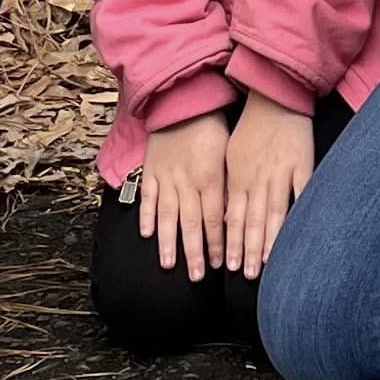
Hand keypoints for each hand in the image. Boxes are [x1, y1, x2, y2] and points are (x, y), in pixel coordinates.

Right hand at [139, 111, 228, 280]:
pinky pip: (148, 195)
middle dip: (194, 252)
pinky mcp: (151, 169)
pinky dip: (146, 215)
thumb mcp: (229, 156)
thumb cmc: (213, 128)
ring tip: (169, 265)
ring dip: (168, 242)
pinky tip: (146, 234)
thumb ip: (228, 187)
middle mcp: (187, 181)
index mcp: (211, 178)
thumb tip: (232, 217)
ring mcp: (166, 176)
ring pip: (167, 215)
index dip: (216, 243)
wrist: (185, 101)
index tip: (219, 265)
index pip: (214, 218)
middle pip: (191, 223)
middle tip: (195, 278)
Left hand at [223, 93, 313, 277]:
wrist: (275, 97)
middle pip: (253, 220)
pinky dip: (300, 214)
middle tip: (247, 274)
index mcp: (239, 175)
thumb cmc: (251, 129)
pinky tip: (298, 234)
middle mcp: (258, 178)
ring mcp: (281, 172)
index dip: (233, 242)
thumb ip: (229, 187)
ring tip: (268, 264)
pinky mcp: (303, 165)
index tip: (231, 265)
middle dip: (249, 249)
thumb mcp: (231, 156)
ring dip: (270, 241)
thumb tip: (225, 219)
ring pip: (275, 213)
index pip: (234, 216)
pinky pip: (302, 194)